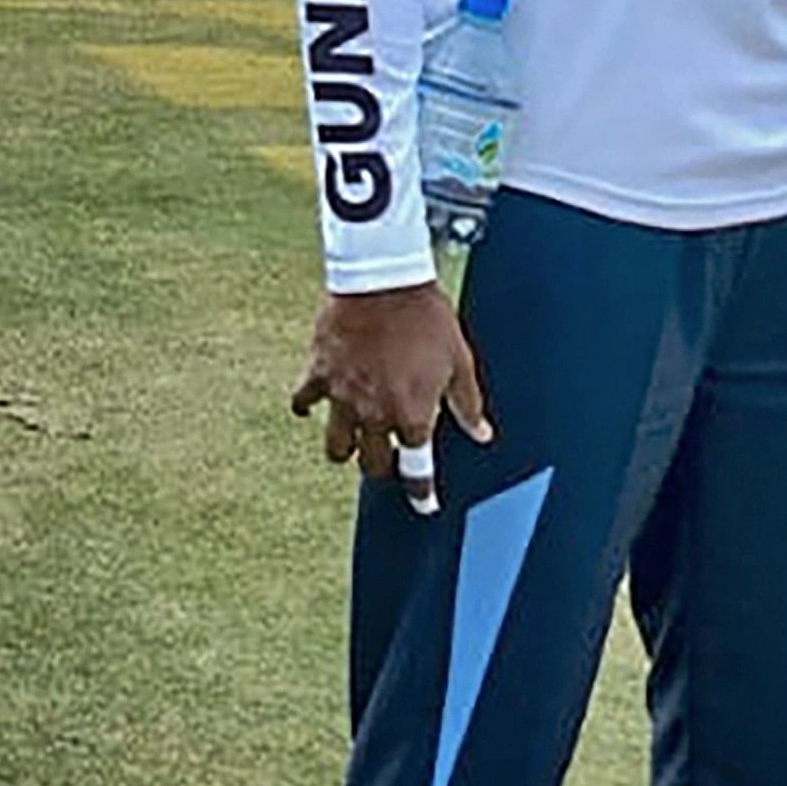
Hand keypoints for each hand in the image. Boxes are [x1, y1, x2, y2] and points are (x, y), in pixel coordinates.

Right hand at [287, 284, 493, 514]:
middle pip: (372, 466)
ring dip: (344, 449)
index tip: (424, 506)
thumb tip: (482, 435)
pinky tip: (314, 401)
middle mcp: (375, 415)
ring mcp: (343, 397)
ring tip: (351, 439)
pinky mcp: (318, 374)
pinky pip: (304, 402)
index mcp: (413, 415)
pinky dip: (308, 406)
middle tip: (386, 457)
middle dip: (381, 468)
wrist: (382, 279)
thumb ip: (468, 404)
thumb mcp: (459, 360)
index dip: (421, 494)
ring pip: (335, 447)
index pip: (417, 472)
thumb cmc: (427, 318)